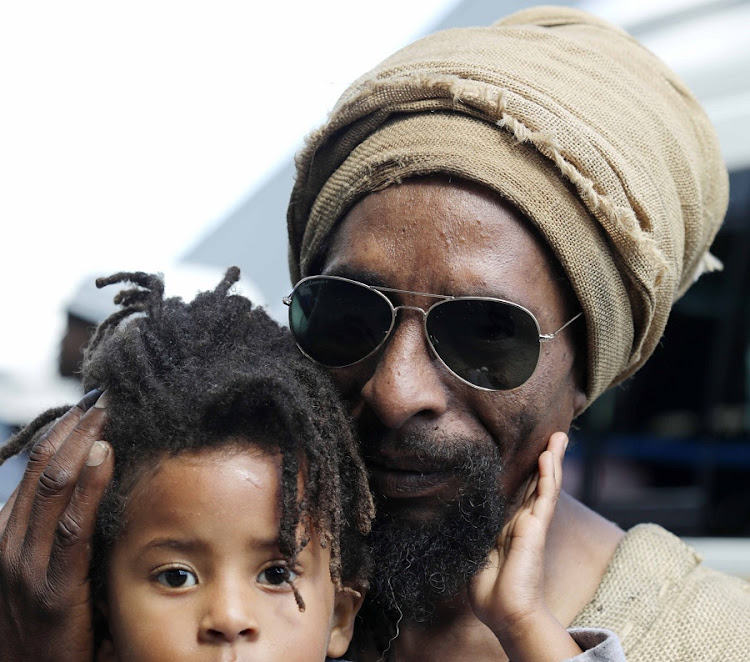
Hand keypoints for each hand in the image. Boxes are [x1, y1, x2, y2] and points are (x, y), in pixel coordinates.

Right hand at [0, 391, 113, 661]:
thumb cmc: (47, 622)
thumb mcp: (44, 566)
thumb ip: (61, 526)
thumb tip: (96, 481)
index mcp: (6, 534)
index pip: (36, 469)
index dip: (64, 432)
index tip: (92, 405)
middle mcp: (9, 544)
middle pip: (43, 469)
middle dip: (73, 428)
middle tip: (104, 397)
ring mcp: (26, 567)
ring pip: (53, 488)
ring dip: (81, 443)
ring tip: (106, 412)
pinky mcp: (53, 590)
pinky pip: (72, 526)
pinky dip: (90, 484)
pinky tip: (107, 454)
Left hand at [470, 432, 581, 661]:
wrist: (505, 613)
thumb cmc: (489, 592)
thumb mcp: (476, 554)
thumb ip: (476, 534)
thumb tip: (464, 519)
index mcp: (509, 528)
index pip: (519, 493)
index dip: (526, 473)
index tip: (530, 453)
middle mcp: (524, 523)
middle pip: (536, 484)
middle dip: (545, 459)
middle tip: (553, 436)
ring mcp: (532, 524)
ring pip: (546, 485)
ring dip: (552, 459)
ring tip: (559, 436)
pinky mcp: (536, 528)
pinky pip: (545, 496)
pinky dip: (548, 475)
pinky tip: (549, 456)